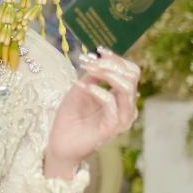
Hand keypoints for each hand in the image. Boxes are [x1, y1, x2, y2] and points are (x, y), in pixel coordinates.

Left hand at [44, 48, 139, 177]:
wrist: (60, 142)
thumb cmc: (71, 116)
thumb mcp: (81, 87)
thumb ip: (94, 74)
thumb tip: (102, 57)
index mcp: (121, 97)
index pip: (131, 72)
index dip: (117, 59)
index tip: (99, 50)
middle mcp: (126, 107)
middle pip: (132, 77)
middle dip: (111, 64)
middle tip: (90, 62)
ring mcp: (121, 119)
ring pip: (126, 88)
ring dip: (106, 74)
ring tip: (87, 71)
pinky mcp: (111, 129)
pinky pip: (111, 104)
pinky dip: (98, 91)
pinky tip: (84, 87)